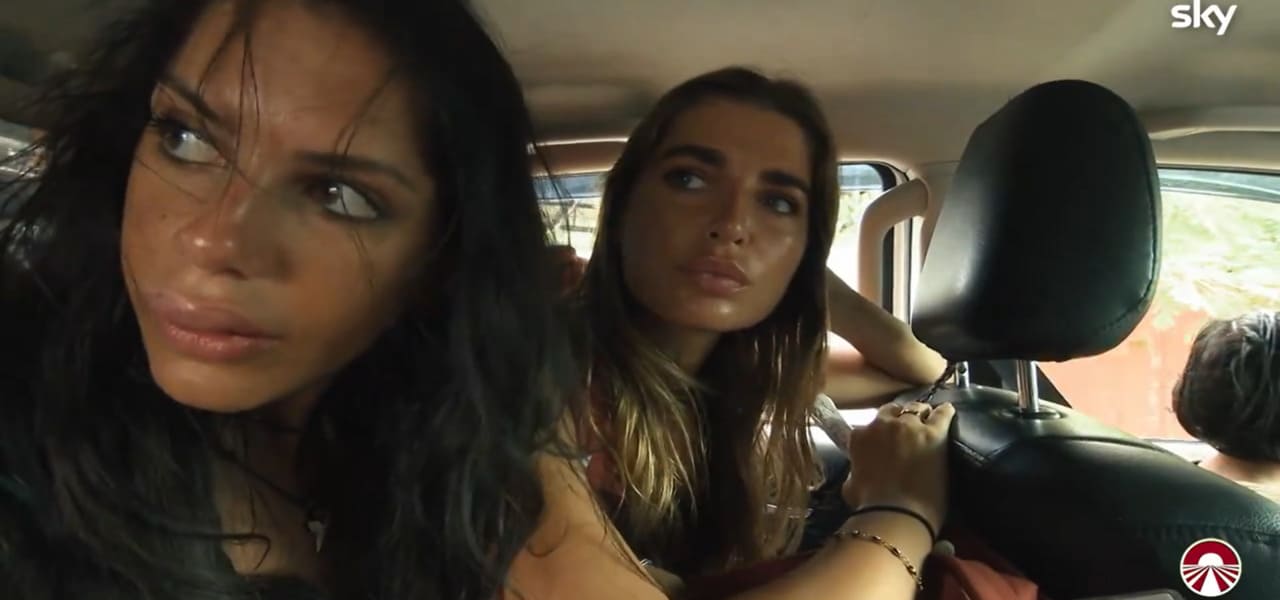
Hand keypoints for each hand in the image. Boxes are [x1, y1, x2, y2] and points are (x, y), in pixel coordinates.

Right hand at [841, 401, 955, 536]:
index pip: (870, 425)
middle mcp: (883, 425)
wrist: (896, 514)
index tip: (886, 441)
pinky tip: (948, 413)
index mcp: (860, 437)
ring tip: (928, 422)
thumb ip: (855, 471)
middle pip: (893, 411)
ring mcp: (910, 426)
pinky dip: (945, 413)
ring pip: (917, 409)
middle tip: (907, 433)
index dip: (880, 433)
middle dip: (900, 419)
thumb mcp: (851, 486)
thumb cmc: (870, 506)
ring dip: (921, 415)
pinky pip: (942, 414)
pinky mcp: (935, 433)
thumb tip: (858, 472)